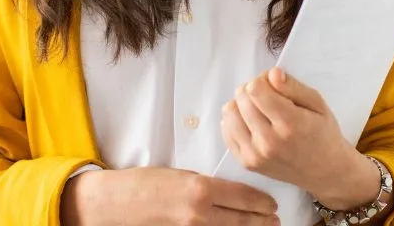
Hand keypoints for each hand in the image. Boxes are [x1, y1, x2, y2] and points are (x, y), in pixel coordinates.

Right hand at [60, 167, 278, 225]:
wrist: (117, 203)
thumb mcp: (182, 174)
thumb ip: (208, 184)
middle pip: (243, 220)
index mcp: (201, 189)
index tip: (273, 204)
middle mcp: (200, 213)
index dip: (263, 203)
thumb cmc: (146, 183)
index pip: (244, 197)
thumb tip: (231, 191)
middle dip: (263, 220)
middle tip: (276, 219)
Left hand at [221, 69, 377, 209]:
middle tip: (267, 96)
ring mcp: (255, 155)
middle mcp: (269, 141)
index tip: (272, 85)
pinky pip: (226, 132)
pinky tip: (250, 122)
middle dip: (251, 90)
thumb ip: (293, 87)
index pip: (255, 89)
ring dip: (241, 104)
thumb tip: (271, 74)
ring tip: (257, 108)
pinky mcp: (247, 163)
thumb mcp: (318, 104)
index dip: (262, 80)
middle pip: (241, 99)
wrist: (324, 171)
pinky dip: (235, 121)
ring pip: (229, 114)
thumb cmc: (323, 133)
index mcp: (290, 123)